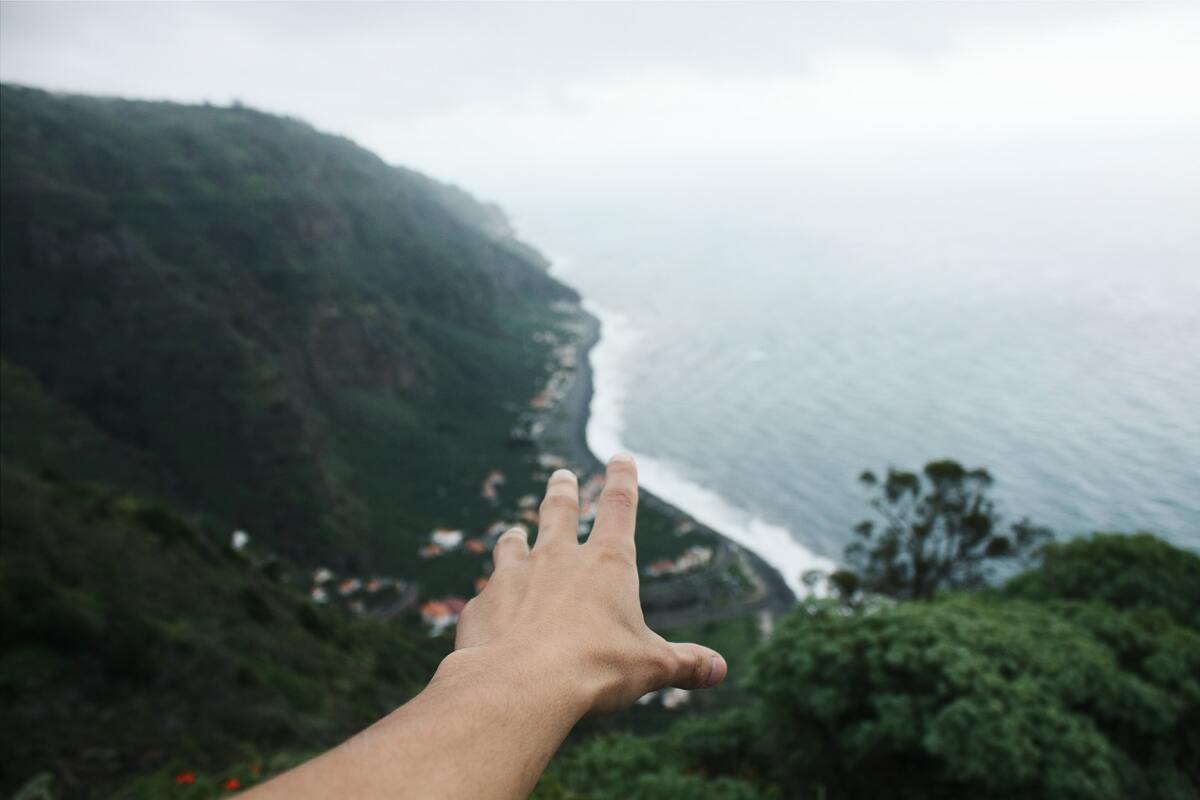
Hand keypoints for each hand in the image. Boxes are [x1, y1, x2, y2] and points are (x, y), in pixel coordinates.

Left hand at [448, 453, 726, 716]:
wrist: (520, 684)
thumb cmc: (595, 669)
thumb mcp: (651, 667)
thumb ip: (685, 663)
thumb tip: (720, 669)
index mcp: (607, 563)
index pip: (619, 506)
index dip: (622, 479)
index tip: (620, 457)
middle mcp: (558, 558)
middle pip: (559, 512)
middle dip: (563, 491)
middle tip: (560, 475)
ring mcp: (515, 576)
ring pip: (514, 544)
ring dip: (516, 537)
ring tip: (513, 531)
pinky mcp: (482, 604)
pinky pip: (487, 596)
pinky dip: (492, 600)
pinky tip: (491, 612)